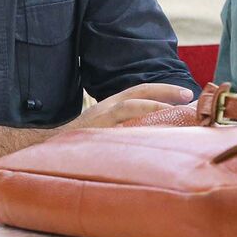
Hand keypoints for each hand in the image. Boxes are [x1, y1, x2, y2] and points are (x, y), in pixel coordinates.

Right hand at [65, 83, 194, 129]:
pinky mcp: (94, 131)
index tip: (186, 94)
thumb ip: (125, 128)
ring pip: (130, 105)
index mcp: (111, 105)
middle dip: (164, 90)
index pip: (140, 91)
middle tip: (188, 94)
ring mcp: (100, 118)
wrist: (49, 146)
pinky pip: (117, 126)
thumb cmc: (80, 141)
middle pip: (138, 91)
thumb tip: (153, 135)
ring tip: (174, 109)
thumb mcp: (105, 129)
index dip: (163, 90)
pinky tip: (151, 136)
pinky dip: (133, 127)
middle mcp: (107, 107)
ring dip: (154, 105)